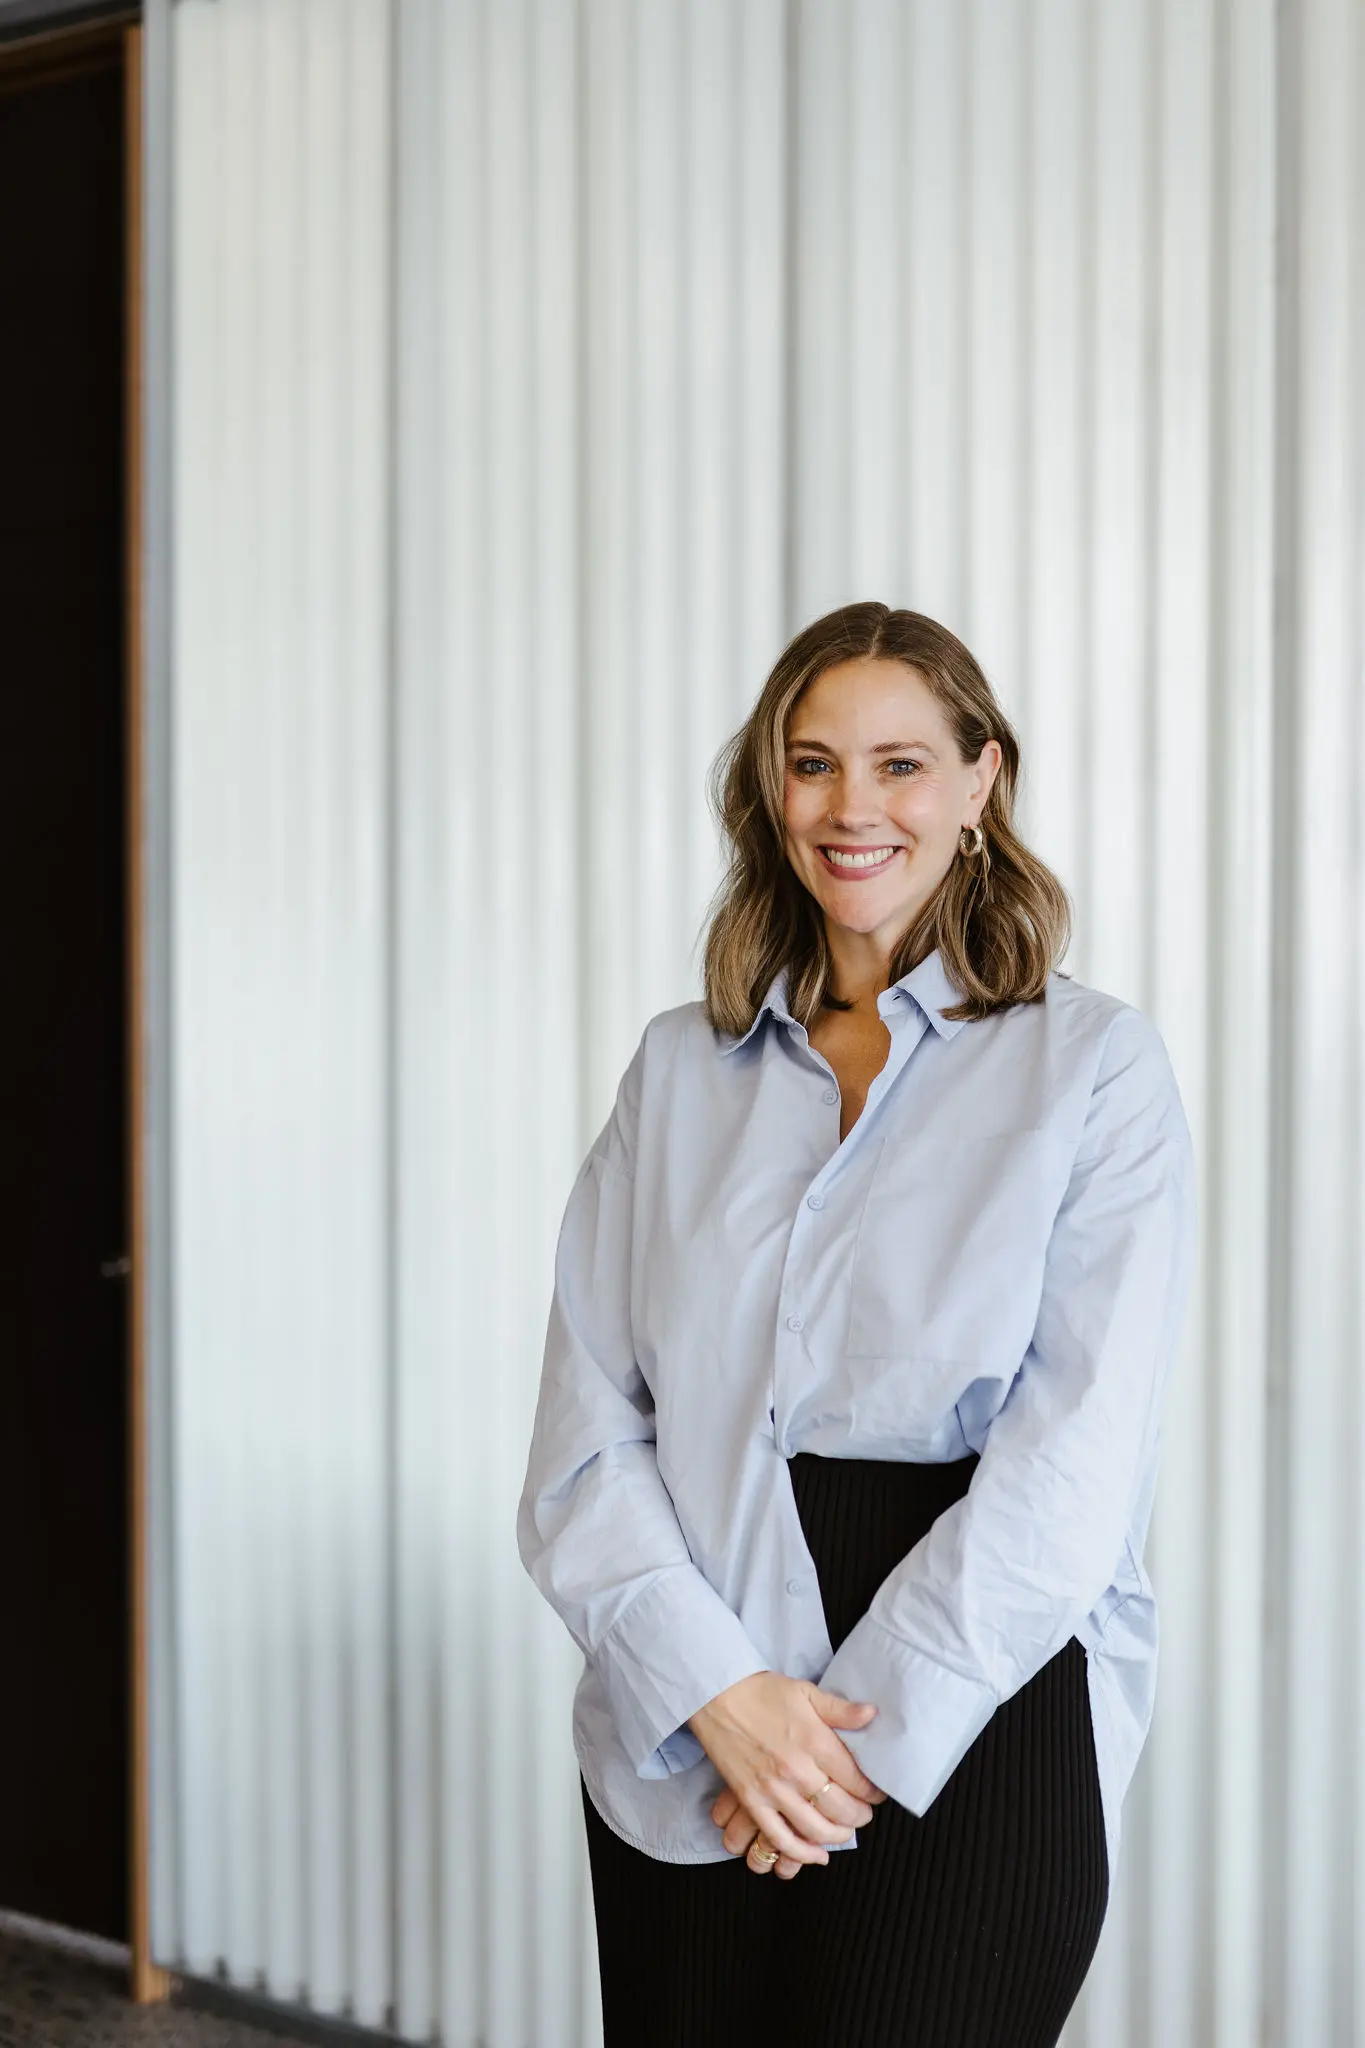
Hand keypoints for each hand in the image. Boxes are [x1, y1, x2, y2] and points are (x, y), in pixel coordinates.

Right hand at [687, 1671, 888, 1871]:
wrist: (715, 1695)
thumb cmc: (761, 1691)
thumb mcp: (806, 1692)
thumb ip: (841, 1709)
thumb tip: (872, 1715)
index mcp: (814, 1741)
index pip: (856, 1780)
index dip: (872, 1792)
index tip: (875, 1793)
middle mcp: (797, 1770)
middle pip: (841, 1809)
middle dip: (859, 1816)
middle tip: (863, 1813)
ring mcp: (773, 1790)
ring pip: (816, 1829)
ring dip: (837, 1836)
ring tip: (844, 1830)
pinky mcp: (751, 1801)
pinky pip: (780, 1838)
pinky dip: (802, 1853)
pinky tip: (817, 1855)